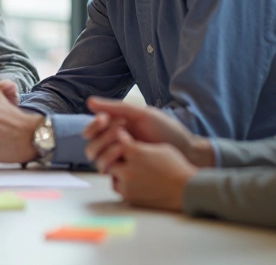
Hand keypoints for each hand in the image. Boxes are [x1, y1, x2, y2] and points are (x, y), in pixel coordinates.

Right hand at [84, 97, 213, 168]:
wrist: (186, 151)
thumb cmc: (166, 130)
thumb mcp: (141, 114)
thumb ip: (116, 108)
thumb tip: (89, 102)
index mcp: (115, 129)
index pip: (92, 129)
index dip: (94, 124)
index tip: (105, 119)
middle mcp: (114, 145)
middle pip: (91, 144)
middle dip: (103, 136)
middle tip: (123, 132)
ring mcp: (119, 160)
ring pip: (96, 158)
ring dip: (106, 149)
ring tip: (127, 142)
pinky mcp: (124, 173)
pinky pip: (107, 170)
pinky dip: (111, 162)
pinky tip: (127, 155)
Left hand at [104, 132, 196, 211]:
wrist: (186, 190)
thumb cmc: (176, 167)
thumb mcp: (159, 148)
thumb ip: (138, 145)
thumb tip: (123, 140)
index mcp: (136, 153)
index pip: (116, 142)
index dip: (120, 141)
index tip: (124, 141)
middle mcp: (128, 169)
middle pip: (110, 158)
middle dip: (116, 156)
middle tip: (123, 156)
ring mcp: (127, 185)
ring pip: (111, 174)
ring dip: (117, 170)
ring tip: (131, 169)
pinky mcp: (129, 197)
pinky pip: (118, 187)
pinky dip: (122, 183)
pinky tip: (133, 179)